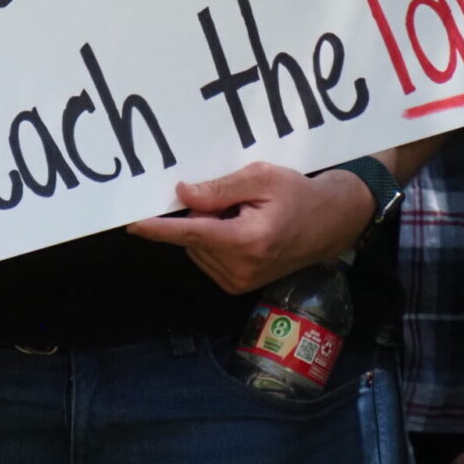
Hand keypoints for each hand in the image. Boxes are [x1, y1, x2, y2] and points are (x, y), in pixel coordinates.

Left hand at [126, 162, 370, 292]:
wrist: (331, 223)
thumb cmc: (298, 194)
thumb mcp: (262, 178)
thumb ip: (220, 188)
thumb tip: (182, 194)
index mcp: (246, 241)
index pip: (191, 233)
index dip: (158, 228)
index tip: (131, 223)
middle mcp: (239, 268)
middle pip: (193, 238)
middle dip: (197, 215)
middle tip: (229, 197)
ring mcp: (239, 281)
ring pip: (197, 248)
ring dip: (206, 228)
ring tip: (240, 212)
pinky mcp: (239, 285)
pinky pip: (208, 257)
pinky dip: (213, 240)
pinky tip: (239, 226)